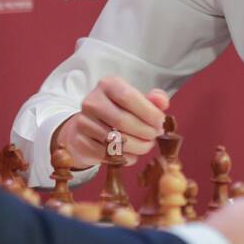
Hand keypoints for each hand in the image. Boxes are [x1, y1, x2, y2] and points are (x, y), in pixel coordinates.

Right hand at [52, 76, 169, 169]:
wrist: (86, 128)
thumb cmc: (117, 111)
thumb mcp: (135, 101)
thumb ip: (152, 100)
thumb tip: (162, 102)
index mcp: (107, 85)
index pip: (128, 97)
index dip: (149, 112)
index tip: (161, 123)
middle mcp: (92, 101)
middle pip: (123, 121)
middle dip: (145, 132)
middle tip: (155, 136)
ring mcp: (83, 122)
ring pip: (116, 140)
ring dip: (138, 146)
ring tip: (146, 145)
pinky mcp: (80, 142)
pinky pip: (108, 155)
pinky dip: (125, 158)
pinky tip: (131, 153)